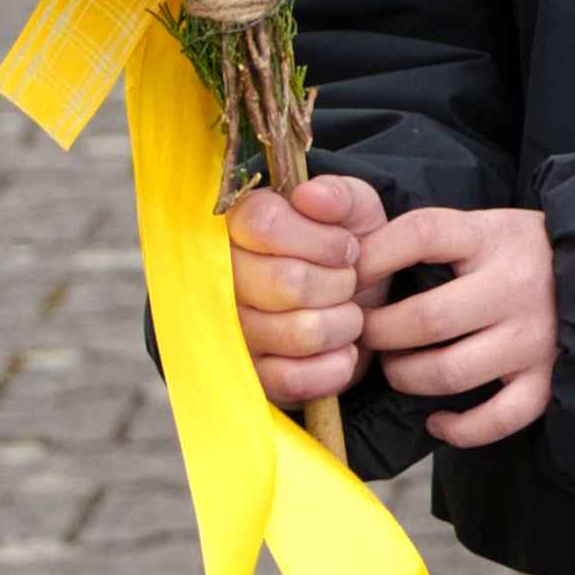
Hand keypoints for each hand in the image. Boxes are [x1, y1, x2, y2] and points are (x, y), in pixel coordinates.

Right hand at [229, 169, 383, 408]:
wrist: (355, 306)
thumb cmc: (344, 251)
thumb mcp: (353, 210)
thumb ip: (338, 196)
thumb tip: (311, 197)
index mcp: (238, 223)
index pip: (264, 224)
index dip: (319, 240)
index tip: (346, 248)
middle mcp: (220, 276)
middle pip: (287, 282)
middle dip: (339, 284)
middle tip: (349, 283)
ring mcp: (228, 330)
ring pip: (298, 332)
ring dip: (343, 324)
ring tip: (348, 315)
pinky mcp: (247, 376)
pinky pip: (292, 379)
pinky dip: (333, 367)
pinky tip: (343, 352)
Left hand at [361, 199, 557, 447]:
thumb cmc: (516, 252)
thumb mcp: (479, 225)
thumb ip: (424, 238)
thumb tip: (347, 256)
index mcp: (492, 237)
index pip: (422, 234)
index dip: (374, 256)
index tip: (350, 277)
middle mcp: (516, 286)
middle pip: (427, 319)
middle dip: (379, 333)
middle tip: (364, 334)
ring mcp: (534, 337)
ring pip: (451, 373)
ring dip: (406, 377)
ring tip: (395, 368)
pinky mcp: (547, 379)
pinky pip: (497, 419)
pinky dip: (459, 428)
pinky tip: (436, 419)